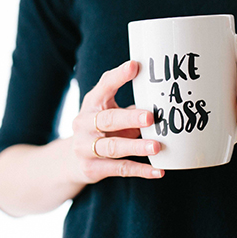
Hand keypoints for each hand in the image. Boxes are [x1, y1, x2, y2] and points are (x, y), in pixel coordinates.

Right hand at [68, 60, 164, 183]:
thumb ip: (130, 106)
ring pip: (113, 147)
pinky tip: (158, 171)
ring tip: (156, 146)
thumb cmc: (101, 129)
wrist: (72, 161)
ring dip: (136, 147)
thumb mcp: (109, 112)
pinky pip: (120, 169)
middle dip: (130, 118)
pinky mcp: (92, 168)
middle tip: (150, 117)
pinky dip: (140, 170)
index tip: (135, 66)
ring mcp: (85, 147)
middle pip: (108, 119)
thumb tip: (164, 99)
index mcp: (92, 104)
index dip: (118, 76)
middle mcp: (84, 124)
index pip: (104, 86)